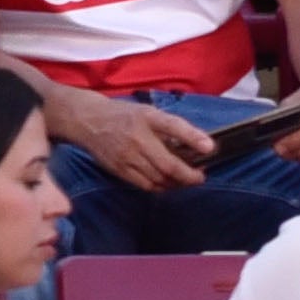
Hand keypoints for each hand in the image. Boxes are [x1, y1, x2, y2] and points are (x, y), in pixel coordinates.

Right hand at [48, 86, 208, 190]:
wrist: (88, 120)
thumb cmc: (123, 115)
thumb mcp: (149, 112)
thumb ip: (173, 127)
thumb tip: (200, 145)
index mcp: (146, 117)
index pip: (173, 126)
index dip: (193, 138)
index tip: (210, 149)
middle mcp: (137, 137)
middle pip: (168, 164)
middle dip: (189, 175)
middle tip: (200, 176)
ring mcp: (127, 156)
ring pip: (159, 178)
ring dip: (177, 183)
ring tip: (186, 180)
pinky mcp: (119, 169)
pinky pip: (145, 185)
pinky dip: (160, 187)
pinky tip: (167, 183)